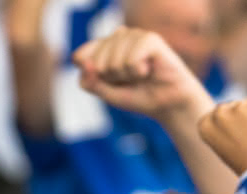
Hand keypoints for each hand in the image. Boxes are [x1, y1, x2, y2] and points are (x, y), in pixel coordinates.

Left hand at [73, 28, 210, 122]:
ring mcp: (134, 35)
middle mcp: (118, 36)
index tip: (111, 81)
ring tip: (140, 75)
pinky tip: (148, 70)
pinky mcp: (149, 38)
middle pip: (95, 62)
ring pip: (111, 62)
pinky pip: (130, 60)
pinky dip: (138, 72)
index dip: (93, 76)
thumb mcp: (106, 93)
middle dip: (110, 79)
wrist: (167, 104)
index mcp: (104, 45)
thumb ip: (90, 81)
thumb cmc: (138, 96)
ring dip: (125, 77)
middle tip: (129, 80)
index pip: (79, 57)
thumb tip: (84, 63)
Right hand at [197, 97, 246, 175]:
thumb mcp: (226, 147)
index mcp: (206, 125)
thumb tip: (239, 108)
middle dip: (244, 119)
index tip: (235, 144)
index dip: (229, 129)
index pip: (216, 115)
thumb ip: (227, 127)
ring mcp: (242, 106)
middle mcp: (220, 113)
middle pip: (235, 107)